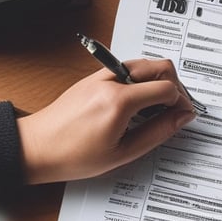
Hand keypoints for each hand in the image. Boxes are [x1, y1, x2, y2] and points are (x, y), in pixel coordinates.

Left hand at [17, 60, 196, 183]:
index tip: (184, 115)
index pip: (166, 88)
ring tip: (159, 108)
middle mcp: (110, 81)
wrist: (37, 148)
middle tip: (177, 108)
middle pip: (159, 66)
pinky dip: (142, 81)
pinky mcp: (94, 76)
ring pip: (145, 64)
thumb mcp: (123, 152)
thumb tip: (181, 118)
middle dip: (175, 85)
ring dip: (159, 81)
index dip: (182, 102)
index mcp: (118, 102)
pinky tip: (141, 104)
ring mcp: (101, 75)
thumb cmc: (73, 156)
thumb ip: (157, 132)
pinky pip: (128, 69)